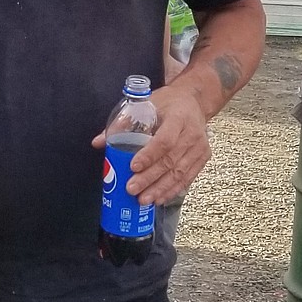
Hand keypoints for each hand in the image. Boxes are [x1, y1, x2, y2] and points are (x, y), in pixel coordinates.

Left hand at [92, 82, 211, 207]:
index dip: (149, 156)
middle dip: (150, 178)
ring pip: (179, 173)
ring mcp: (200, 147)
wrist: (193, 101)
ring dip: (160, 189)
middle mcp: (192, 133)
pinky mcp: (202, 158)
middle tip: (132, 189)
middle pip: (170, 160)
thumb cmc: (168, 103)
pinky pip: (187, 178)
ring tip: (144, 199)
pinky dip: (172, 190)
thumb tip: (98, 142)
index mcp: (179, 117)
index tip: (133, 167)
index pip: (164, 140)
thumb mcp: (146, 104)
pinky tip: (159, 198)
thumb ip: (122, 123)